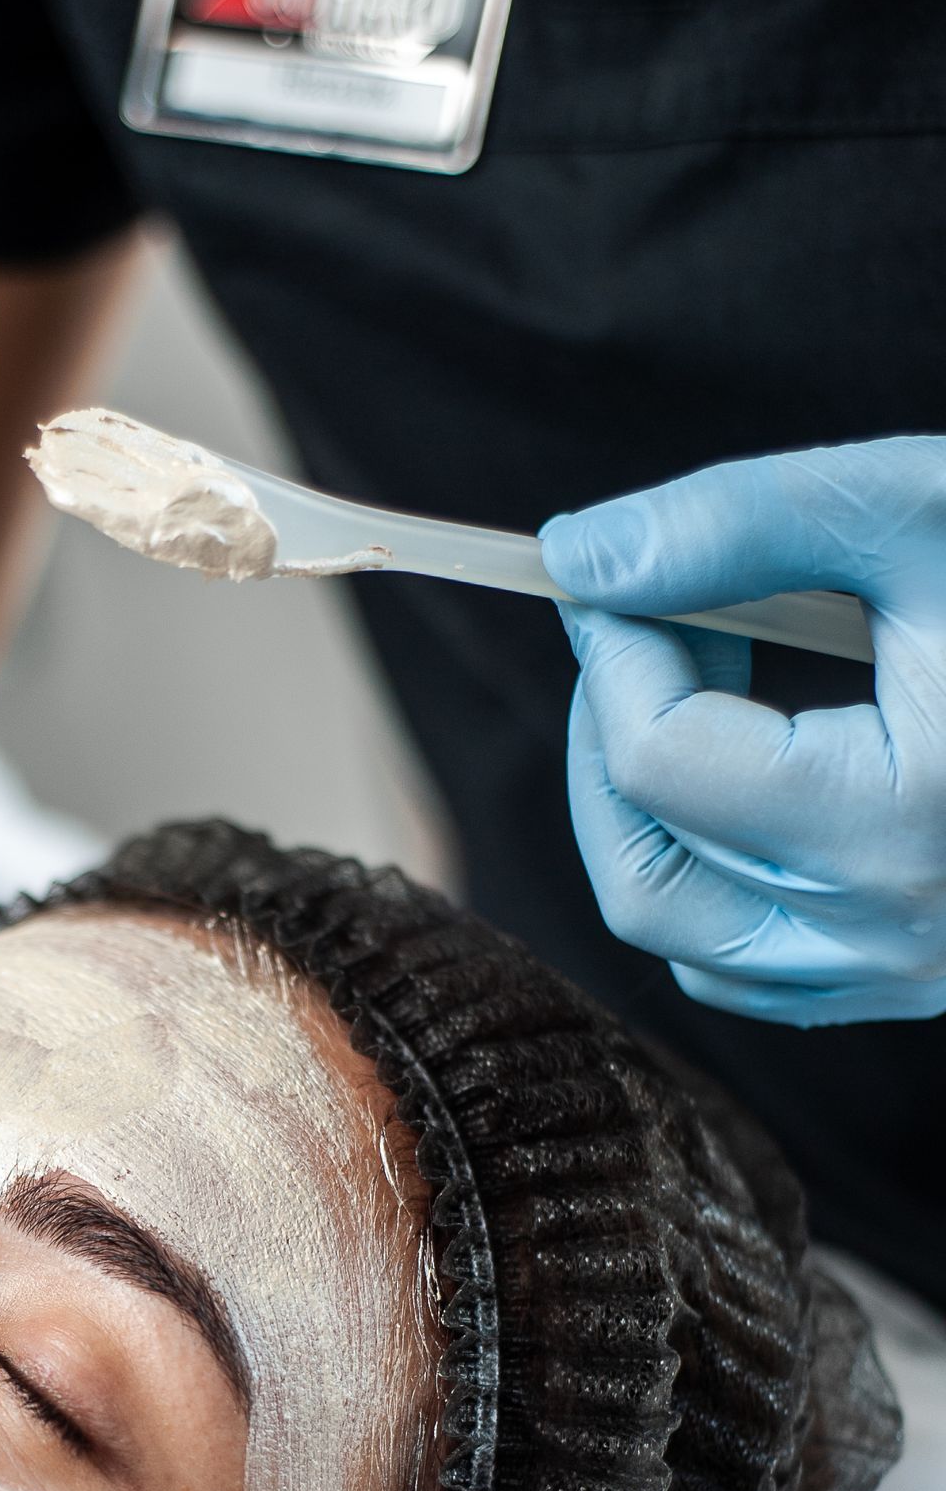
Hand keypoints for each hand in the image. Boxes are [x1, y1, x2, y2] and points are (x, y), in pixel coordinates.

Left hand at [539, 437, 945, 1024]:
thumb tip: (578, 554)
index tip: (624, 567)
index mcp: (903, 819)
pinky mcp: (914, 979)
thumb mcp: (922, 511)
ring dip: (647, 804)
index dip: (613, 647)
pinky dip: (708, 867)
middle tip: (652, 619)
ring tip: (709, 674)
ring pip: (679, 931)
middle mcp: (896, 928)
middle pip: (640, 867)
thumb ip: (740, 523)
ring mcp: (907, 972)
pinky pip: (746, 961)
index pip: (657, 758)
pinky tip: (758, 755)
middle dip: (609, 733)